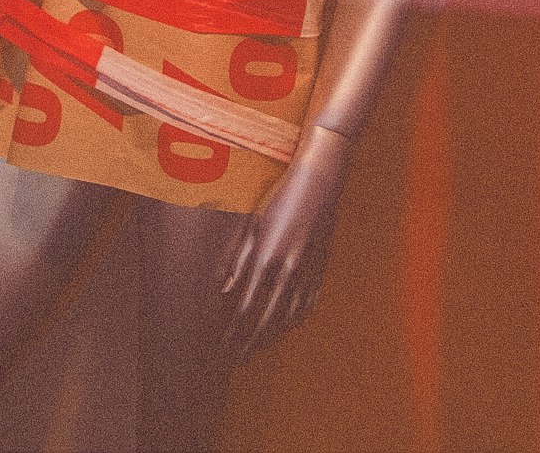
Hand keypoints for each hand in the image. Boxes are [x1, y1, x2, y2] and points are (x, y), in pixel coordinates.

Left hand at [220, 124, 352, 360]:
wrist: (320, 180)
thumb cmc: (280, 196)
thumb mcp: (253, 223)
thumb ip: (238, 259)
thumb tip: (224, 290)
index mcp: (266, 257)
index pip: (244, 308)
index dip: (231, 331)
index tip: (219, 344)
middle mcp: (287, 270)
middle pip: (265, 321)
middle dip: (247, 343)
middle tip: (233, 359)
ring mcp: (307, 272)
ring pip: (287, 319)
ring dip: (269, 338)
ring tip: (254, 349)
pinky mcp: (320, 269)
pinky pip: (306, 306)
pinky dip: (292, 322)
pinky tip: (283, 327)